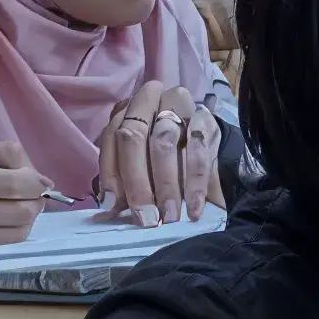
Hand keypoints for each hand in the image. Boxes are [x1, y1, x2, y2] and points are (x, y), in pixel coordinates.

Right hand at [0, 148, 59, 253]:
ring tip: (22, 205)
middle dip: (37, 197)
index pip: (14, 178)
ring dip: (30, 215)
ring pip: (20, 227)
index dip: (34, 176)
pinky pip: (7, 242)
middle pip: (22, 205)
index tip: (37, 178)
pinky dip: (18, 230)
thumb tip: (37, 177)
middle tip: (34, 192)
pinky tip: (10, 220)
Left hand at [92, 81, 221, 221]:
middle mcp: (152, 102)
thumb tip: (110, 207)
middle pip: (135, 137)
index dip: (111, 172)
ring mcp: (181, 108)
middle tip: (145, 217)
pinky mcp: (207, 121)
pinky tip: (193, 208)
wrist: (209, 146)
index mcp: (128, 110)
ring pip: (164, 143)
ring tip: (169, 216)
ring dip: (165, 185)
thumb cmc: (168, 159)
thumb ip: (124, 182)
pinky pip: (198, 152)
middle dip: (137, 181)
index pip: (112, 137)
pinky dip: (194, 184)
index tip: (116, 206)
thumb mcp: (142, 166)